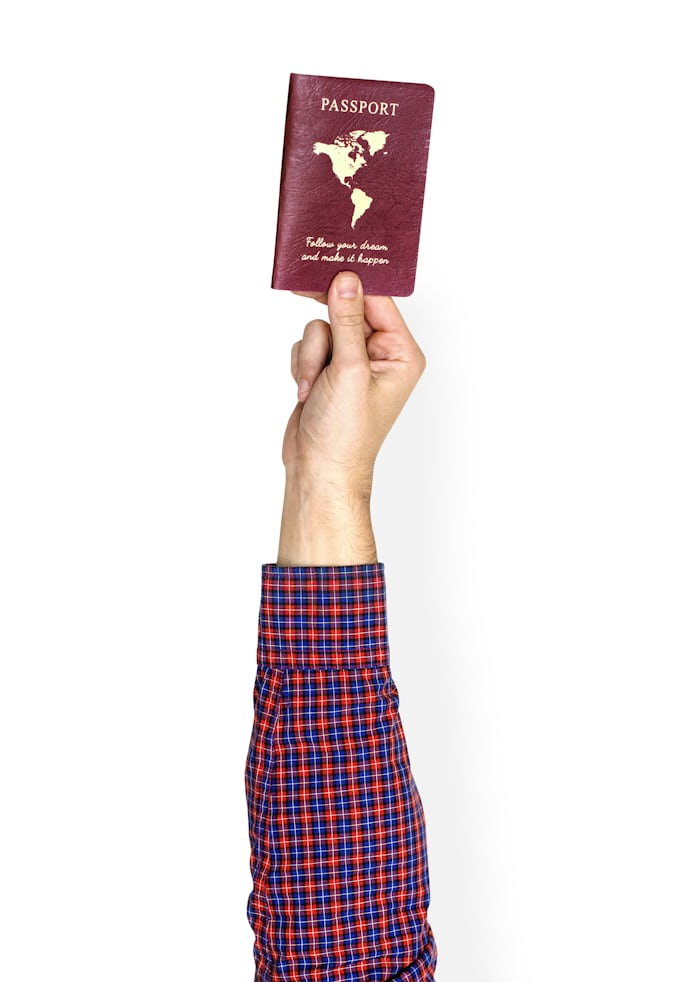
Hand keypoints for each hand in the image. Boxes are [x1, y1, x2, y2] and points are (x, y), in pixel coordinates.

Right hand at [277, 270, 425, 565]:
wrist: (318, 472)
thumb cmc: (345, 434)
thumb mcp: (349, 371)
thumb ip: (346, 321)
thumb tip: (346, 279)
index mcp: (401, 354)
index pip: (378, 302)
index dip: (352, 284)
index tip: (326, 268)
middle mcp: (380, 355)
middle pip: (346, 310)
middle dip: (327, 331)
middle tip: (304, 305)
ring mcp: (351, 363)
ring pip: (322, 328)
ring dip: (311, 354)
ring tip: (313, 386)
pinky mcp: (327, 371)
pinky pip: (308, 344)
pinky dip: (302, 364)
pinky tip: (305, 391)